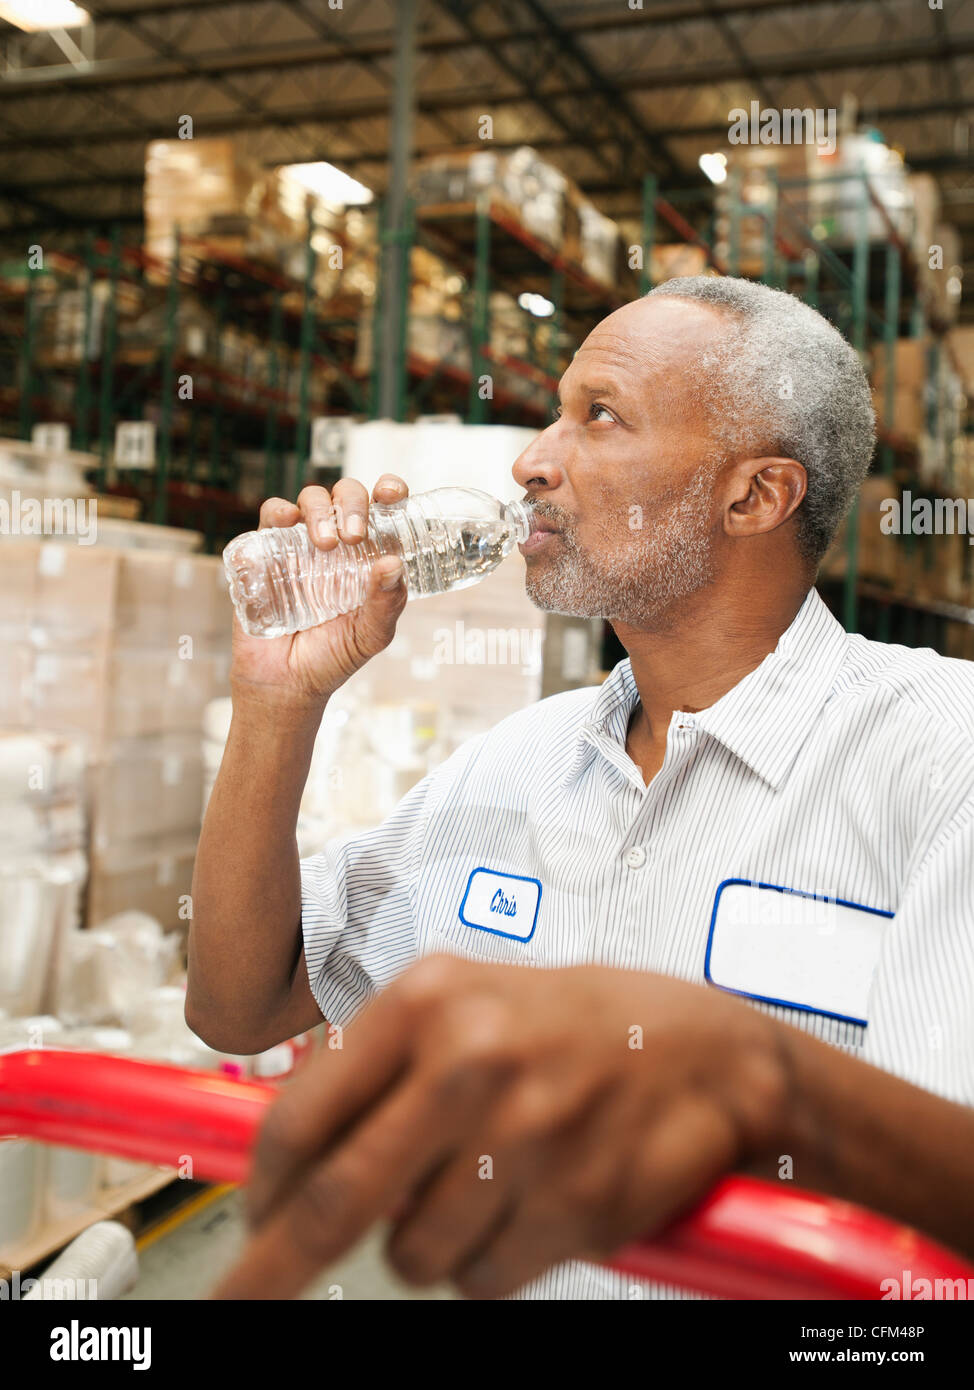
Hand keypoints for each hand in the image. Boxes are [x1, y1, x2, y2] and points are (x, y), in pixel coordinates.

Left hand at [212, 957, 786, 1299]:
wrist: (708, 1051)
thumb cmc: (576, 1024)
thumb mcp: (469, 1003)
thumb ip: (381, 1064)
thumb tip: (290, 1154)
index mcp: (430, 999)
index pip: (306, 1112)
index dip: (265, 1184)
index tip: (254, 1217)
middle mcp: (471, 1062)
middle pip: (337, 1201)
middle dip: (273, 1268)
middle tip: (240, 1300)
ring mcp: (526, 1137)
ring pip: (414, 1255)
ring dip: (426, 1246)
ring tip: (479, 1189)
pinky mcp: (574, 1205)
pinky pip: (483, 1281)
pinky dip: (488, 1265)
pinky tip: (526, 1209)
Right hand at [230, 474, 409, 708]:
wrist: (284, 683)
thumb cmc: (333, 658)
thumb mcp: (371, 635)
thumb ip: (388, 604)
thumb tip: (395, 563)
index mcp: (368, 555)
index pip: (384, 510)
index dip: (390, 491)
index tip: (393, 494)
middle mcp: (337, 543)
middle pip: (346, 496)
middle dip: (353, 503)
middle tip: (354, 535)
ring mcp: (300, 544)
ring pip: (311, 499)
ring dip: (320, 508)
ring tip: (323, 543)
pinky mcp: (266, 552)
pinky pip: (271, 516)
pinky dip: (280, 511)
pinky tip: (289, 522)